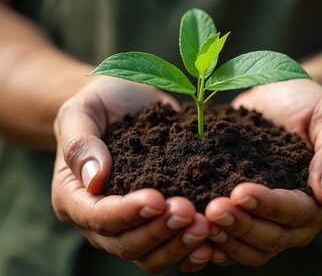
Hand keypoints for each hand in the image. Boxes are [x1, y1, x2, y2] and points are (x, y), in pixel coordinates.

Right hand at [52, 77, 211, 272]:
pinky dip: (191, 248)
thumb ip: (81, 143)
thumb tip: (95, 179)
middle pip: (126, 244)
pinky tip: (214, 240)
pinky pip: (171, 246)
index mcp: (74, 196)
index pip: (97, 217)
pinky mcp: (156, 219)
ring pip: (150, 254)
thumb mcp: (80, 111)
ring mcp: (130, 223)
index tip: (157, 199)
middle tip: (190, 213)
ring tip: (206, 226)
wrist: (126, 100)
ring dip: (179, 244)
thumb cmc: (100, 102)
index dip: (127, 214)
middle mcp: (99, 219)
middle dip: (159, 232)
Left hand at [205, 79, 321, 265]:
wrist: (282, 96)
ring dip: (227, 238)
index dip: (269, 206)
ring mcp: (274, 218)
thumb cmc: (311, 103)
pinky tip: (197, 232)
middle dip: (242, 225)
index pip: (299, 212)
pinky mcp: (250, 213)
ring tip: (202, 220)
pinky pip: (236, 240)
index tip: (240, 192)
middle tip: (212, 210)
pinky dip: (218, 242)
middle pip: (274, 238)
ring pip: (253, 247)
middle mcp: (302, 218)